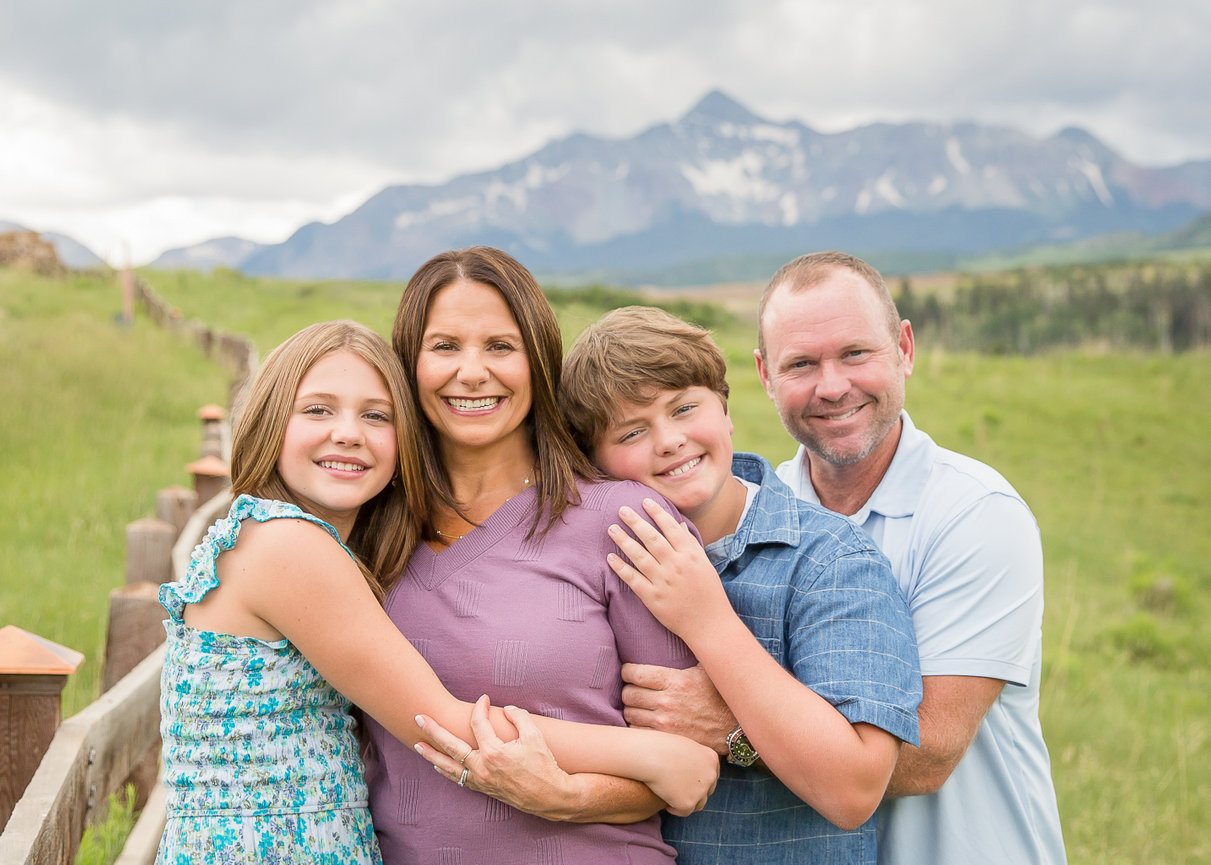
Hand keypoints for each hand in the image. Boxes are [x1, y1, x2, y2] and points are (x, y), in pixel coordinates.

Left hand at [415, 694, 580, 819]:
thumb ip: (519, 717)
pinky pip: (458, 779)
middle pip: (450, 746)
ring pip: (449, 766)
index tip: (483, 698)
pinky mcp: (483, 789)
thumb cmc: (544, 765)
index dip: (480, 707)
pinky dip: (446, 771)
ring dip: (431, 754)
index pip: (478, 723)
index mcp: (493, 752)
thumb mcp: (535, 735)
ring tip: (418, 745)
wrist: (549, 795)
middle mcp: (482, 767)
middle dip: (433, 730)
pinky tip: (437, 765)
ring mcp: (480, 780)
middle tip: (418, 718)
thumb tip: (506, 709)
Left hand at [607, 499, 732, 639]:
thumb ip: (690, 544)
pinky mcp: (653, 598)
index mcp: (690, 555)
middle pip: (652, 538)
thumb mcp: (704, 564)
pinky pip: (633, 579)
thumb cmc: (709, 593)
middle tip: (622, 509)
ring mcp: (663, 582)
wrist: (709, 625)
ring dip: (624, 541)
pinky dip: (621, 568)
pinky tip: (610, 557)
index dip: (657, 513)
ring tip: (611, 528)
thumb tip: (679, 525)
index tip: (644, 501)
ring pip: (639, 556)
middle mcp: (676, 565)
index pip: (671, 528)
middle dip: (635, 522)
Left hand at [622, 663, 735, 753]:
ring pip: (630, 714)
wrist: (734, 730)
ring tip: (637, 706)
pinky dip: (637, 726)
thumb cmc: (720, 697)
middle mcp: (667, 702)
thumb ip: (691, 654)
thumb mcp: (707, 670)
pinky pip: (638, 732)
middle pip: (629, 694)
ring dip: (631, 709)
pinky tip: (643, 722)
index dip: (627, 672)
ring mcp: (665, 723)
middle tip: (633, 689)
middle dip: (628, 690)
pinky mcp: (666, 740)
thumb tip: (683, 632)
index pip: (635, 674)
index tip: (629, 672)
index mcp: (676, 681)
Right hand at [639, 732, 719, 816]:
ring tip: (673, 798)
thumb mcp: (683, 747)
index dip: (700, 780)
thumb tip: (691, 774)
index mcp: (711, 758)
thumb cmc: (660, 747)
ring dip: (688, 802)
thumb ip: (693, 759)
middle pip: (708, 790)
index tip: (687, 781)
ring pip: (699, 803)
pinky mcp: (688, 803)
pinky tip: (666, 805)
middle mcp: (710, 775)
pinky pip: (684, 811)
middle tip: (678, 791)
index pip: (712, 775)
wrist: (650, 755)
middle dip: (695, 792)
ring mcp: (701, 790)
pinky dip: (676, 809)